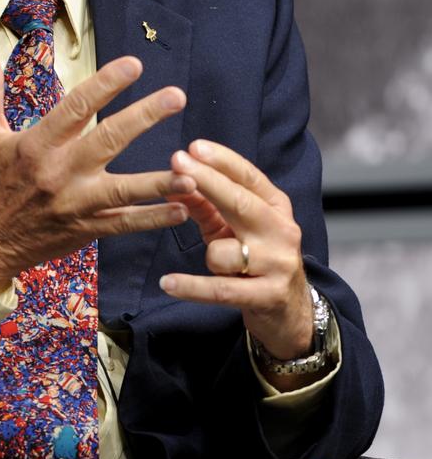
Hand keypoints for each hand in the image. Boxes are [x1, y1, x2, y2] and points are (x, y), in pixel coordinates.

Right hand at [0, 47, 191, 291]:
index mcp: (36, 145)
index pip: (75, 108)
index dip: (105, 84)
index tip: (134, 64)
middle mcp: (59, 173)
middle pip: (108, 141)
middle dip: (144, 117)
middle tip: (177, 96)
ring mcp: (76, 205)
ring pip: (124, 191)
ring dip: (160, 181)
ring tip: (193, 170)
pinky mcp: (86, 230)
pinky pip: (125, 225)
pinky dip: (154, 219)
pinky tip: (182, 209)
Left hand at [160, 140, 313, 381]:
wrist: (290, 311)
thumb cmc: (254, 258)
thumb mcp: (231, 226)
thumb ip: (204, 204)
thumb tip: (172, 181)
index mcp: (276, 207)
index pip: (250, 177)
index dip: (222, 161)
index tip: (194, 147)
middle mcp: (282, 231)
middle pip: (240, 202)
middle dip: (207, 180)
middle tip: (177, 162)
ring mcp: (278, 265)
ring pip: (225, 250)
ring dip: (210, 255)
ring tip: (215, 263)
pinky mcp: (268, 297)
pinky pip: (221, 290)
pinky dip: (192, 287)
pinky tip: (167, 283)